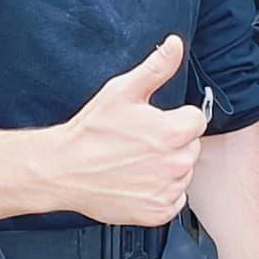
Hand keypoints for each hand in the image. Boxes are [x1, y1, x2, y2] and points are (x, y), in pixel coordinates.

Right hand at [44, 35, 205, 224]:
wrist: (62, 170)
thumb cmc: (90, 132)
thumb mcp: (121, 91)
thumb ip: (156, 68)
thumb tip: (174, 45)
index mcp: (172, 132)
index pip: (197, 120)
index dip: (176, 118)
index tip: (155, 123)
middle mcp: (175, 164)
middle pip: (191, 147)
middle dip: (172, 143)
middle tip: (140, 143)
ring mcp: (167, 190)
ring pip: (183, 174)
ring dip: (166, 168)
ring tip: (135, 163)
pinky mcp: (157, 212)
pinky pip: (174, 199)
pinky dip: (160, 193)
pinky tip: (137, 182)